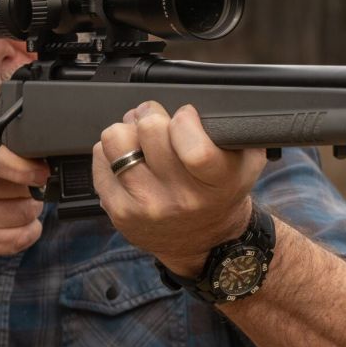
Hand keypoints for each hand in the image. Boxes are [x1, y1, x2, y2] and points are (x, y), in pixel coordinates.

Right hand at [0, 87, 47, 274]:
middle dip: (30, 183)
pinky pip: (18, 239)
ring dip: (31, 205)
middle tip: (26, 179)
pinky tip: (19, 220)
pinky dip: (28, 230)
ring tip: (20, 197)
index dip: (25, 165)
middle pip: (17, 186)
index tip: (41, 168)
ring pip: (23, 212)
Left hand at [92, 101, 266, 274]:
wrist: (203, 242)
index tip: (186, 118)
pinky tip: (130, 161)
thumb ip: (235, 131)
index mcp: (216, 182)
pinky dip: (112, 152)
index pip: (193, 146)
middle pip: (150, 129)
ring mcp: (145, 205)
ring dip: (128, 132)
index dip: (185, 120)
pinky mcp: (119, 210)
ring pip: (117, 138)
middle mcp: (180, 198)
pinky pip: (100, 157)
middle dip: (153, 116)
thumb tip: (207, 104)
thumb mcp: (246, 162)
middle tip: (159, 124)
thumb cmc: (221, 193)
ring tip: (141, 141)